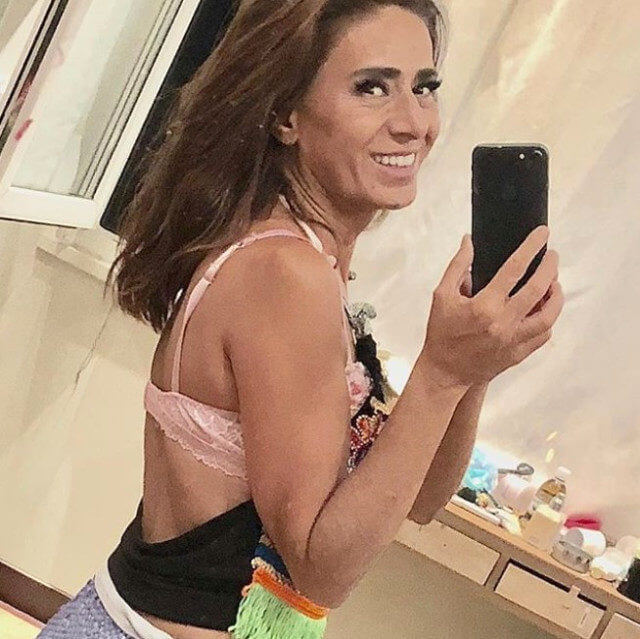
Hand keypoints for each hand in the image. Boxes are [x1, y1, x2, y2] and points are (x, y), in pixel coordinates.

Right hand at [419, 226, 563, 387]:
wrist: (444, 372)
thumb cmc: (442, 333)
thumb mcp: (441, 296)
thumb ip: (457, 266)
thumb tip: (469, 241)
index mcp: (483, 306)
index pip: (514, 269)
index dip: (531, 248)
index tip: (542, 234)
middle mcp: (502, 323)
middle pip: (538, 290)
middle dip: (550, 267)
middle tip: (552, 255)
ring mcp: (513, 340)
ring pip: (548, 315)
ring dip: (556, 296)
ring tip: (553, 283)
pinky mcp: (519, 354)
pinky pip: (543, 334)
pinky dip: (548, 319)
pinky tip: (543, 309)